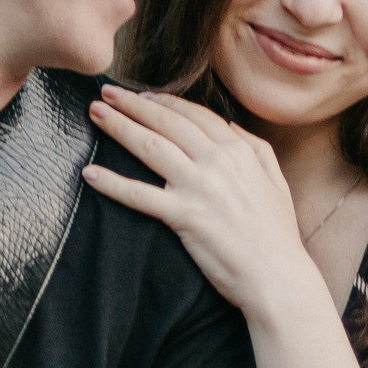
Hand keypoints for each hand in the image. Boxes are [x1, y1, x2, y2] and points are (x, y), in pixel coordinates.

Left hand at [83, 86, 314, 320]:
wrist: (277, 275)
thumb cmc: (277, 234)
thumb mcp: (276, 180)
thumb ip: (255, 147)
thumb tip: (231, 126)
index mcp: (238, 151)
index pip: (194, 114)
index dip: (165, 101)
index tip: (142, 96)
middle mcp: (216, 161)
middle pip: (166, 122)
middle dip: (133, 104)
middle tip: (107, 92)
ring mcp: (198, 187)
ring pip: (149, 146)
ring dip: (119, 126)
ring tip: (96, 113)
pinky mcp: (183, 216)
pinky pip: (139, 195)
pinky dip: (112, 183)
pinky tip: (90, 173)